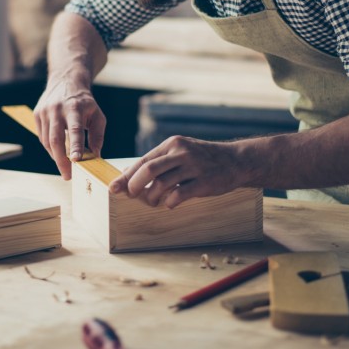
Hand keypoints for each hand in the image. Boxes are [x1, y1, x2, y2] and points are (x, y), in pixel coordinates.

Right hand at [33, 78, 105, 179]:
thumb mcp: (97, 115)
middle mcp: (56, 109)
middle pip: (55, 139)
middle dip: (61, 161)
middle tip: (68, 176)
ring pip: (47, 141)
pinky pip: (42, 137)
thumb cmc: (84, 103)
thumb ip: (97, 136)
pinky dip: (50, 148)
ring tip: (65, 167)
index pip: (75, 130)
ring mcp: (44, 112)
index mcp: (74, 108)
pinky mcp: (36, 114)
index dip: (75, 146)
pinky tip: (58, 153)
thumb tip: (95, 156)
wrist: (66, 81)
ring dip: (56, 157)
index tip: (76, 161)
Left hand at [108, 136, 252, 208]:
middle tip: (132, 195)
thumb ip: (157, 161)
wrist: (235, 161)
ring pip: (162, 184)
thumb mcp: (179, 152)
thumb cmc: (202, 158)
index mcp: (172, 144)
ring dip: (152, 197)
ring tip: (153, 201)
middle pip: (149, 170)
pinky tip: (169, 203)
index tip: (113, 188)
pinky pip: (179, 194)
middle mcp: (181, 152)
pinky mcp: (203, 181)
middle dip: (135, 186)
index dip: (126, 176)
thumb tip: (127, 173)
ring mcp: (193, 166)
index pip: (143, 160)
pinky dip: (169, 202)